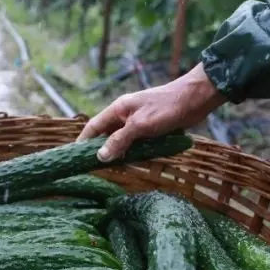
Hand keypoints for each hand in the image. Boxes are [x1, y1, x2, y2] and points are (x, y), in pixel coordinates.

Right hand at [78, 64, 225, 161]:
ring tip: (115, 170)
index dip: (83, 141)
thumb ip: (120, 140)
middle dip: (102, 151)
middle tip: (97, 170)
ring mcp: (139, 123)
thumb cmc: (166, 107)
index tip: (74, 156)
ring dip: (120, 154)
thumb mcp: (140, 125)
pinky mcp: (151, 130)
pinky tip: (136, 162)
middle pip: (107, 136)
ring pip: (123, 142)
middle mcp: (125, 116)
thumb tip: (100, 156)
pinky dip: (135, 153)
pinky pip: (138, 144)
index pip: (93, 126)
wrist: (195, 99)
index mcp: (118, 109)